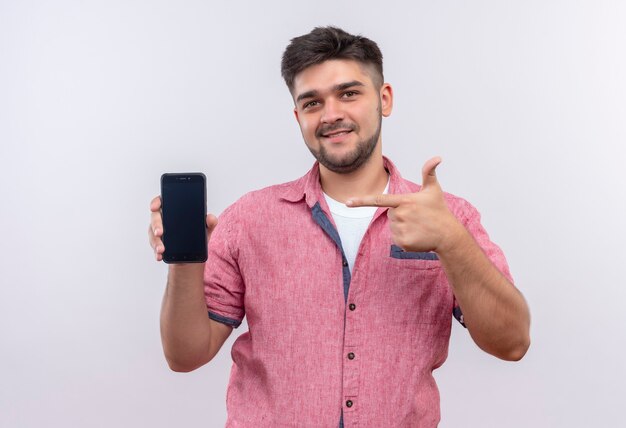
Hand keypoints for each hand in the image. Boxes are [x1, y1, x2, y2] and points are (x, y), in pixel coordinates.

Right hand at [148, 195, 217, 261]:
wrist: (192, 255)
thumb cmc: (196, 236)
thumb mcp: (205, 229)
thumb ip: (210, 222)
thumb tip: (211, 218)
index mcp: (173, 211)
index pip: (162, 202)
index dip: (156, 202)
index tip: (155, 207)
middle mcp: (164, 219)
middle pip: (155, 217)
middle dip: (156, 225)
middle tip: (160, 232)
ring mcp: (159, 231)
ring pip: (152, 233)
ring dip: (155, 241)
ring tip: (161, 249)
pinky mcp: (158, 243)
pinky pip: (154, 246)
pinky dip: (156, 251)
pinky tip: (159, 255)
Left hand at [346, 157, 461, 252]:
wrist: (448, 235)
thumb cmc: (439, 211)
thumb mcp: (434, 190)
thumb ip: (429, 172)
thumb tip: (438, 157)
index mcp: (405, 201)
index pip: (379, 200)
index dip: (362, 201)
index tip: (347, 202)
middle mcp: (401, 215)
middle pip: (390, 214)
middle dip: (400, 215)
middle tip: (417, 217)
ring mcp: (401, 229)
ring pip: (392, 227)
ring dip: (402, 227)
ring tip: (418, 226)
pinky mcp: (402, 243)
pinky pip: (396, 239)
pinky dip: (404, 238)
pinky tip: (417, 236)